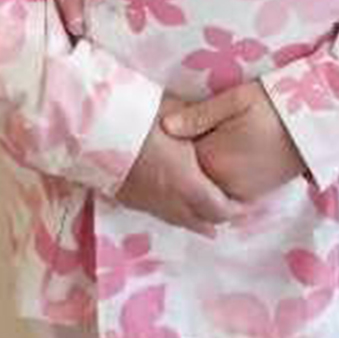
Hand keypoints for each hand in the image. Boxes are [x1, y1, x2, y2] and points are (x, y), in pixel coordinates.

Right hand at [115, 92, 243, 238]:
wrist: (94, 128)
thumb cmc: (140, 117)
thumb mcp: (177, 115)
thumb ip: (197, 122)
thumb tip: (210, 120)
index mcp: (186, 183)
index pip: (220, 210)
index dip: (235, 208)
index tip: (243, 198)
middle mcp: (169, 201)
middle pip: (202, 222)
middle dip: (217, 215)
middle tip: (227, 203)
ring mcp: (147, 204)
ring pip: (179, 221)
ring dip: (194, 215)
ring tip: (205, 207)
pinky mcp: (127, 200)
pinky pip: (159, 213)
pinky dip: (172, 210)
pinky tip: (173, 198)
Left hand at [161, 82, 307, 204]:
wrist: (317, 126)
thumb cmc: (276, 105)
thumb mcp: (236, 100)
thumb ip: (199, 115)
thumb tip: (164, 126)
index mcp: (212, 158)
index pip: (176, 159)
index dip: (168, 145)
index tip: (164, 131)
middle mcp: (222, 183)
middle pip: (189, 178)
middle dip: (181, 163)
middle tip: (178, 141)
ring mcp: (239, 192)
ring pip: (206, 188)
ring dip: (199, 173)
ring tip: (200, 149)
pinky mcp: (254, 195)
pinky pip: (224, 194)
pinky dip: (216, 183)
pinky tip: (218, 163)